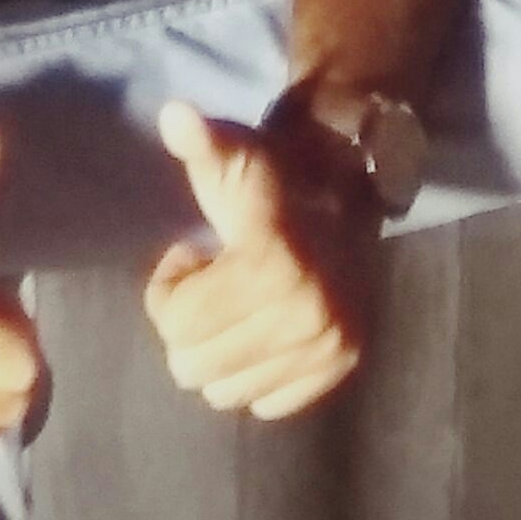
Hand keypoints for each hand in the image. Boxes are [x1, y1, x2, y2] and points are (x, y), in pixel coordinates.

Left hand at [143, 98, 378, 422]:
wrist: (350, 194)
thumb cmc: (276, 180)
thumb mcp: (234, 157)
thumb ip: (202, 144)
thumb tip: (173, 115)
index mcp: (273, 259)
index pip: (178, 321)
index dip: (170, 289)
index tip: (192, 258)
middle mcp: (308, 310)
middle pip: (194, 367)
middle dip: (189, 327)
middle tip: (212, 287)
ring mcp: (328, 344)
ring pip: (226, 393)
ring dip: (220, 354)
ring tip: (237, 308)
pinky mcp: (341, 367)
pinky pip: (266, 404)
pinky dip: (256, 375)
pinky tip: (265, 331)